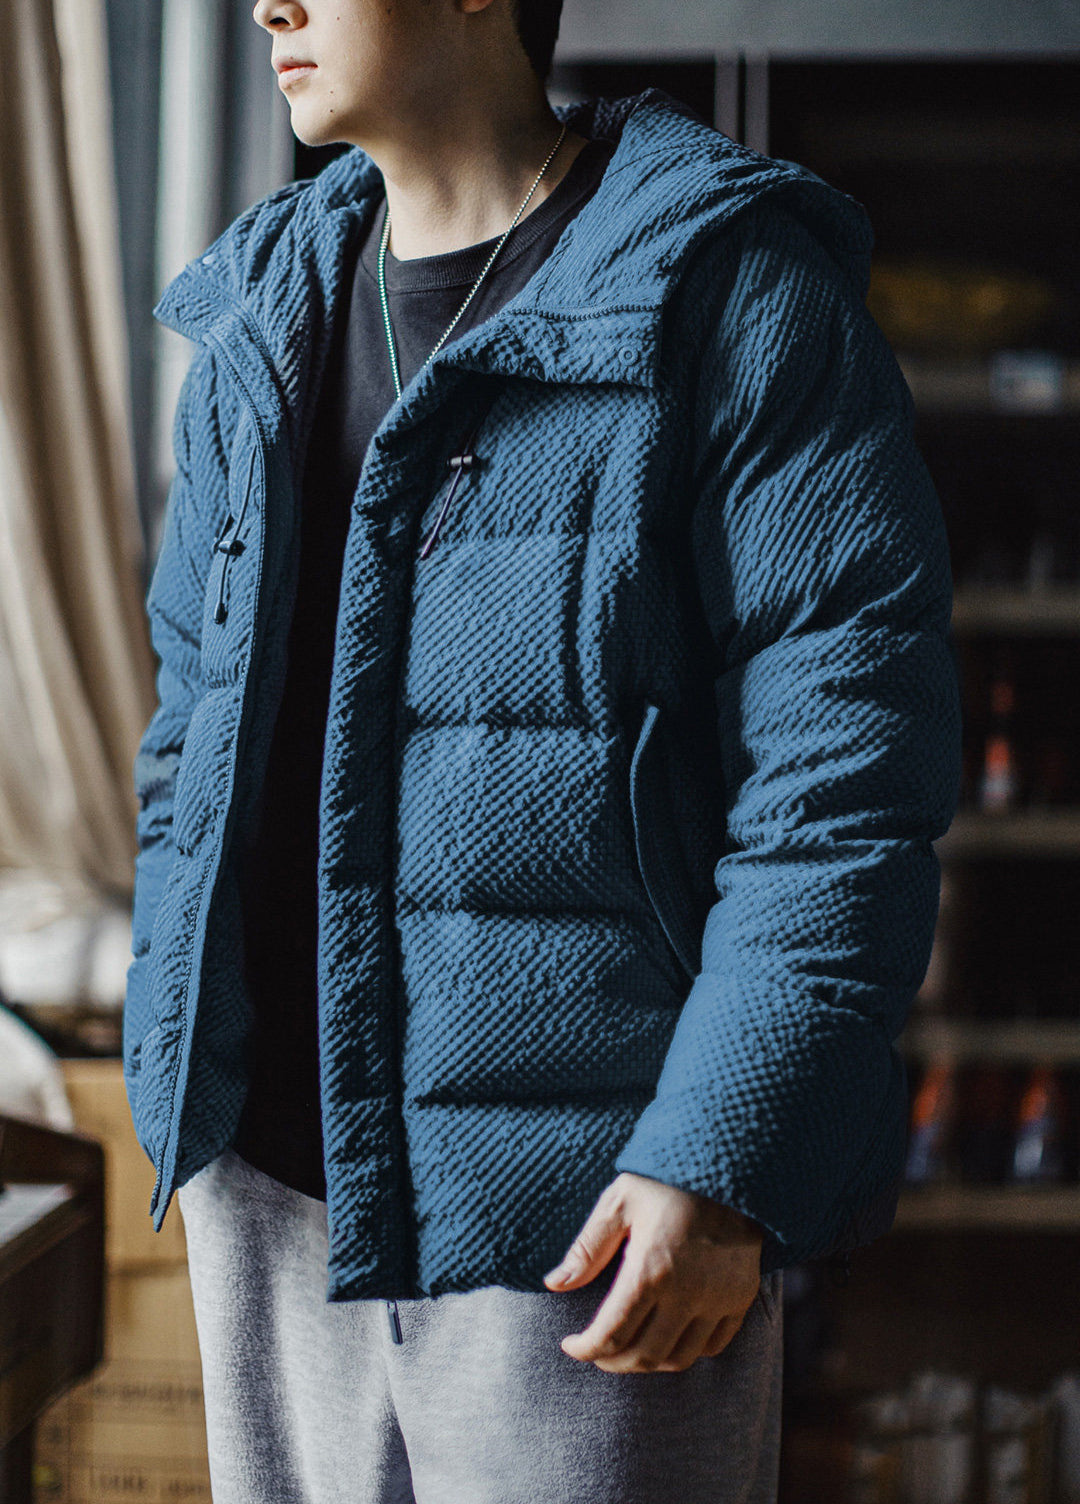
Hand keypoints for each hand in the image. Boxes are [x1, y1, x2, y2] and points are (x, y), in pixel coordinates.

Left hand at [543, 1171, 764, 1372]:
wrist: (728, 1162)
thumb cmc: (665, 1178)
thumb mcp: (619, 1201)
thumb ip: (588, 1247)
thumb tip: (554, 1284)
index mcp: (650, 1269)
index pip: (611, 1334)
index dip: (585, 1349)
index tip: (571, 1345)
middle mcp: (687, 1293)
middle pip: (643, 1356)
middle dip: (611, 1361)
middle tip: (596, 1350)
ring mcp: (718, 1298)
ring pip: (679, 1358)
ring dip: (647, 1362)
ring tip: (628, 1348)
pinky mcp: (741, 1297)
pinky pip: (714, 1346)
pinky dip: (687, 1352)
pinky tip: (668, 1337)